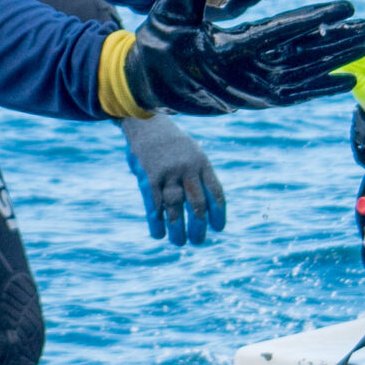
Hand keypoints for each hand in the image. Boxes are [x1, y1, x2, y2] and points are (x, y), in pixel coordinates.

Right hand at [121, 113, 227, 247]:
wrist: (146, 122)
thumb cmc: (171, 143)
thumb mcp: (192, 152)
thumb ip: (199, 176)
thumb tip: (208, 205)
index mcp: (202, 163)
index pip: (215, 193)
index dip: (218, 213)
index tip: (218, 229)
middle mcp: (187, 169)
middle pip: (197, 204)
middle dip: (199, 227)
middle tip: (197, 242)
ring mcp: (168, 173)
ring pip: (176, 208)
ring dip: (178, 229)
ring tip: (179, 243)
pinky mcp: (149, 177)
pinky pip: (154, 204)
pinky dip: (157, 222)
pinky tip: (159, 234)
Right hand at [122, 0, 364, 115]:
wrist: (150, 84)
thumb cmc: (163, 40)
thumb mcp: (171, 6)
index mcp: (225, 54)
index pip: (278, 35)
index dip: (314, 21)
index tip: (346, 6)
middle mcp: (245, 78)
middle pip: (301, 58)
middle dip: (338, 41)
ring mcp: (253, 92)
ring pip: (303, 75)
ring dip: (337, 59)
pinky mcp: (256, 99)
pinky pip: (295, 94)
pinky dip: (321, 87)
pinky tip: (348, 80)